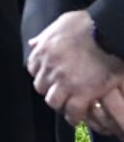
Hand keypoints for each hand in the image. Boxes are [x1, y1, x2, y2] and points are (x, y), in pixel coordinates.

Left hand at [29, 11, 123, 129]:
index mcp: (43, 51)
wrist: (108, 31)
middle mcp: (50, 68)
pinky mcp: (83, 93)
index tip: (49, 78)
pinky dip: (74, 116)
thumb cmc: (88, 24)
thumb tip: (34, 43)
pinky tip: (77, 118)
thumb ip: (45, 35)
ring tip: (67, 106)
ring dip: (60, 104)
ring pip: (53, 101)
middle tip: (60, 93)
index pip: (33, 69)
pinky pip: (73, 111)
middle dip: (49, 90)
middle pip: (41, 87)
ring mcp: (65, 82)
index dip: (42, 74)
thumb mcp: (61, 23)